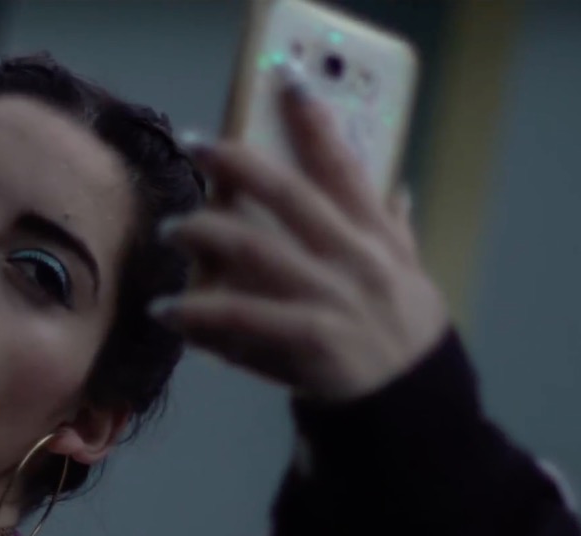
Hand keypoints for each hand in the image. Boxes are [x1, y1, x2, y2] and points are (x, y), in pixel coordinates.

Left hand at [152, 62, 448, 401]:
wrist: (414, 412)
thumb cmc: (406, 339)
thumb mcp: (412, 278)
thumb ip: (396, 232)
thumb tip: (400, 187)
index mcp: (377, 238)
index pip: (345, 166)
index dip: (314, 121)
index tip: (285, 80)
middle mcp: (356, 260)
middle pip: (291, 196)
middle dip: (240, 164)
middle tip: (196, 145)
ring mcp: (333, 299)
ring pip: (259, 252)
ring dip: (206, 234)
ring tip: (170, 227)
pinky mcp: (311, 341)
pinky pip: (243, 319)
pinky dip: (200, 313)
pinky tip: (166, 309)